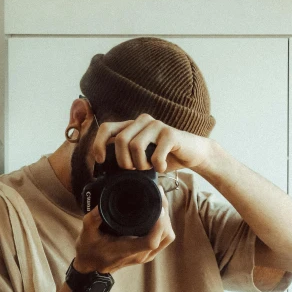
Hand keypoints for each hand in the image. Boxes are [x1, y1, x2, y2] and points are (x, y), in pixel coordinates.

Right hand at [74, 187, 174, 273]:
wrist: (91, 266)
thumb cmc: (90, 250)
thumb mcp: (86, 233)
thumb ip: (93, 219)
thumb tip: (101, 205)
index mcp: (127, 250)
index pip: (151, 240)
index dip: (159, 224)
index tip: (158, 206)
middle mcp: (140, 255)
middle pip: (164, 236)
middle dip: (165, 215)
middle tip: (158, 196)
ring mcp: (146, 255)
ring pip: (167, 237)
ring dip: (167, 220)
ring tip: (159, 202)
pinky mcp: (147, 253)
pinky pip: (164, 239)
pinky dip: (164, 226)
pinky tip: (158, 213)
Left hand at [92, 114, 211, 173]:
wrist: (192, 153)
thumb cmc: (163, 156)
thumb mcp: (140, 156)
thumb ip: (125, 155)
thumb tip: (104, 167)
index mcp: (131, 125)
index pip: (106, 128)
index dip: (99, 144)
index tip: (101, 161)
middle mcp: (142, 121)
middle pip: (120, 141)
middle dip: (124, 162)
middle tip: (135, 169)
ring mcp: (156, 125)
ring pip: (135, 146)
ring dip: (141, 164)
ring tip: (149, 168)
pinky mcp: (170, 133)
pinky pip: (156, 155)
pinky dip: (158, 167)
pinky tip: (163, 168)